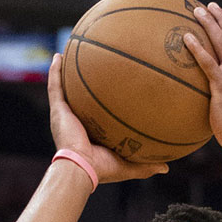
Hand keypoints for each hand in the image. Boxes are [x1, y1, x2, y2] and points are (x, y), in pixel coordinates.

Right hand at [47, 54, 167, 182]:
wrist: (82, 169)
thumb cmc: (102, 169)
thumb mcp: (129, 164)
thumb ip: (146, 164)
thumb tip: (166, 168)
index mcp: (88, 132)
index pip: (93, 113)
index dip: (98, 102)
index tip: (109, 88)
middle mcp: (74, 121)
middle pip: (77, 96)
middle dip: (80, 82)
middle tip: (90, 64)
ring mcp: (64, 114)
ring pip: (62, 87)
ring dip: (63, 71)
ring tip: (68, 52)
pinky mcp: (58, 110)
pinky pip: (55, 86)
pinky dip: (55, 71)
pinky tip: (59, 56)